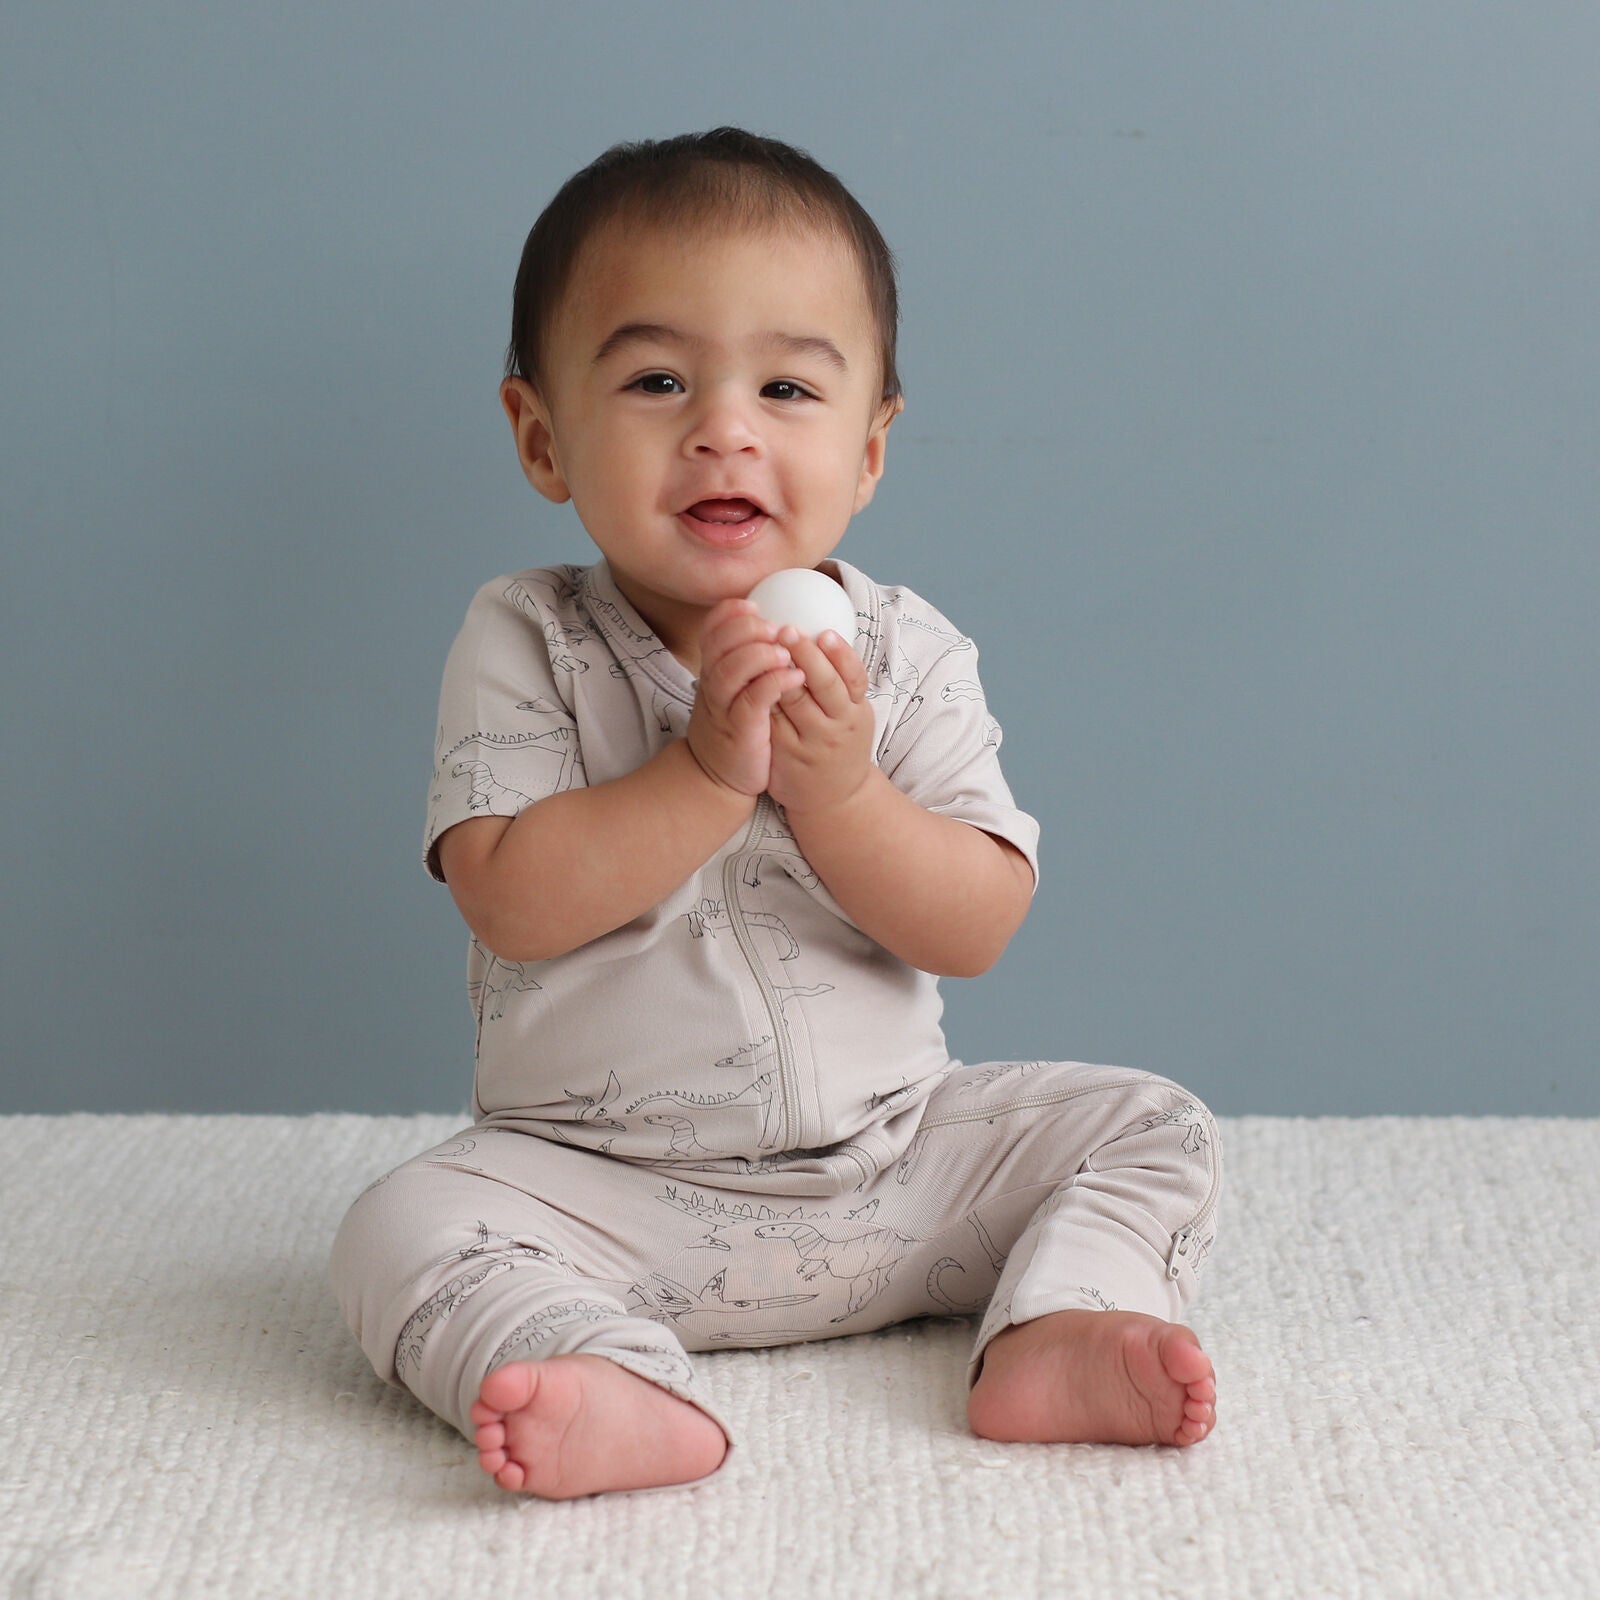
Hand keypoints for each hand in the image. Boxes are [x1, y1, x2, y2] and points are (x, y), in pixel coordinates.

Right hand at [685, 600, 804, 796]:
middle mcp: (713, 684)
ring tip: (786, 652)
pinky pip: (752, 702)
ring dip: (760, 655)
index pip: (712, 630)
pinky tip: (795, 677)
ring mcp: (723, 707)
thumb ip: (746, 661)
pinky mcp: (739, 730)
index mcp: (713, 669)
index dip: (729, 614)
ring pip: (731, 671)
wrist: (718, 778)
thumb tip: (775, 626)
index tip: (753, 605)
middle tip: (775, 627)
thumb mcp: (735, 691)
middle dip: (747, 629)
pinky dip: (773, 684)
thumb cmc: (736, 727)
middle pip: (720, 645)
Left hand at [766, 627, 874, 814]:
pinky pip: (770, 719)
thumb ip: (844, 682)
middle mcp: (838, 728)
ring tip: (765, 644)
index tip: (825, 632)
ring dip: (777, 671)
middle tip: (786, 629)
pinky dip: (761, 695)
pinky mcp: (785, 755)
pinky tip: (752, 675)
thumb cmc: (841, 744)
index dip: (840, 654)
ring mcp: (811, 743)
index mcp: (857, 713)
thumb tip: (826, 634)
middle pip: (823, 685)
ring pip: (792, 700)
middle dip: (805, 655)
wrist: (834, 799)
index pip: (854, 678)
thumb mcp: (854, 715)